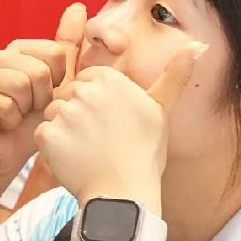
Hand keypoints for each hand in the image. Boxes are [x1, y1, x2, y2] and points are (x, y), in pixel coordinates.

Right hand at [0, 8, 83, 190]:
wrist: (8, 157)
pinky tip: (3, 125)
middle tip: (30, 110)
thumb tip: (78, 7)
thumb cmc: (33, 121)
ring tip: (17, 116)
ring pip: (21, 85)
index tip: (46, 96)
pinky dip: (11, 122)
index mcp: (16, 49)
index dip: (59, 82)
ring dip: (26, 110)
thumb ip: (69, 47)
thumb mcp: (60, 83)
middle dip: (43, 98)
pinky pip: (5, 105)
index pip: (55, 53)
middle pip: (39, 70)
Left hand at [29, 47, 194, 212]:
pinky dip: (53, 149)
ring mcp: (65, 113)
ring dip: (64, 131)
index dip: (95, 102)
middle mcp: (86, 90)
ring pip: (53, 114)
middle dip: (77, 114)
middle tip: (98, 139)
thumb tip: (197, 45)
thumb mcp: (161, 111)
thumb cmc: (144, 154)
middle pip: (68, 94)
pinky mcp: (48, 135)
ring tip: (86, 150)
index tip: (108, 123)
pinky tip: (73, 160)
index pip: (88, 79)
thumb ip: (174, 76)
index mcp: (110, 80)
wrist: (126, 194)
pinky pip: (43, 135)